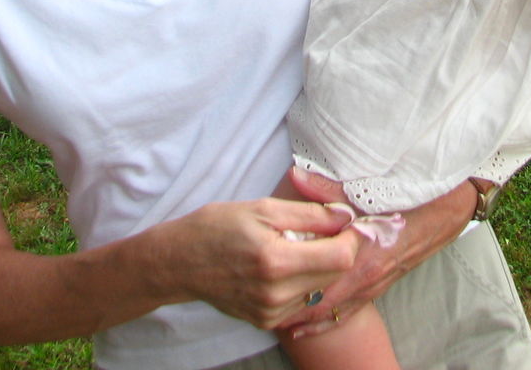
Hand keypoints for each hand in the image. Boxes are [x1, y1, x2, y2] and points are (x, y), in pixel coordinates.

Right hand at [169, 197, 360, 329]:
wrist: (180, 262)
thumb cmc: (217, 227)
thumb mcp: (263, 209)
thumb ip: (310, 214)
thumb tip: (345, 216)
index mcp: (277, 261)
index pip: (341, 257)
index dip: (349, 237)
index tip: (342, 223)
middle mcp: (276, 294)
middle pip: (335, 275)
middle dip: (336, 250)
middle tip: (318, 231)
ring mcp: (271, 312)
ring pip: (320, 288)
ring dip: (317, 266)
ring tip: (292, 248)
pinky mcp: (266, 321)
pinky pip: (301, 301)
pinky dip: (300, 282)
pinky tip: (280, 267)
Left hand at [277, 167, 474, 338]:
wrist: (444, 212)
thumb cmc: (407, 199)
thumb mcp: (367, 191)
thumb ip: (329, 189)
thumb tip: (296, 176)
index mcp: (359, 255)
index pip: (316, 279)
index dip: (288, 284)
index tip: (261, 282)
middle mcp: (365, 278)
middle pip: (320, 303)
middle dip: (290, 307)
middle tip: (259, 306)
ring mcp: (373, 285)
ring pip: (332, 311)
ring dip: (305, 317)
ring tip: (275, 320)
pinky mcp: (379, 287)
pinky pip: (348, 311)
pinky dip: (325, 320)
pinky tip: (305, 326)